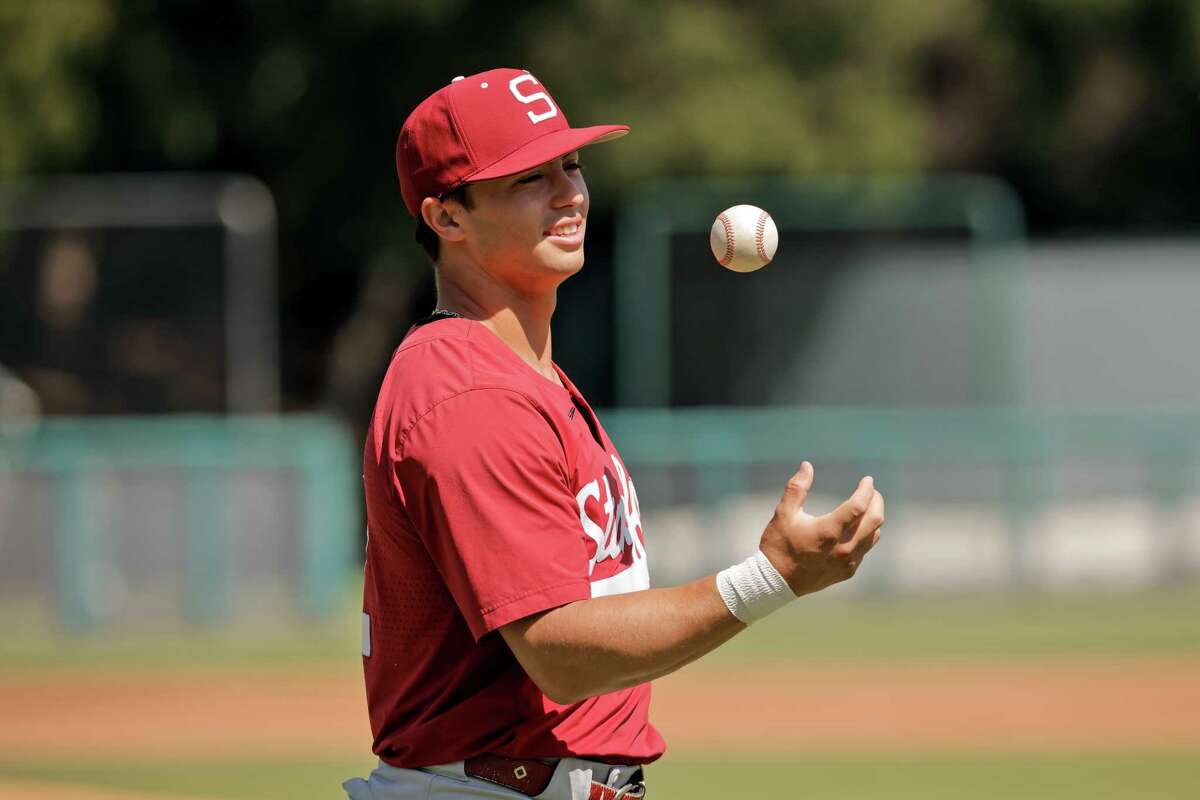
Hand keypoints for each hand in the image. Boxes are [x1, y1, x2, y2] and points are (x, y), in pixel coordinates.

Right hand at [758, 461, 883, 596]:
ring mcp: (848, 562)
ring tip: (868, 506)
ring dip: (874, 517)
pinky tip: (859, 527)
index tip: (867, 480)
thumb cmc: (778, 544)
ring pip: (873, 535)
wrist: (776, 581)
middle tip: (872, 491)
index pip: (858, 506)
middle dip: (876, 501)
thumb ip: (797, 488)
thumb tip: (807, 465)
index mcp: (828, 531)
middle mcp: (843, 548)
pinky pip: (865, 549)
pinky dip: (867, 534)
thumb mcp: (783, 513)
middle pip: (874, 520)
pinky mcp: (848, 571)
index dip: (866, 490)